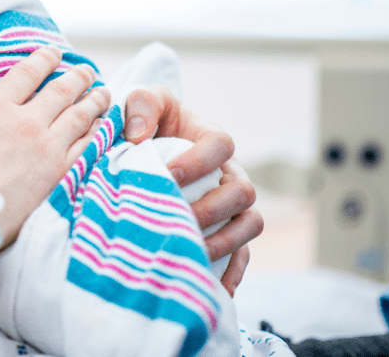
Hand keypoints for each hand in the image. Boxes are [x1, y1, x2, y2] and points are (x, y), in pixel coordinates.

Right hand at [0, 46, 110, 245]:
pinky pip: (87, 145)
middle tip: (88, 71)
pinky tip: (104, 126)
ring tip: (104, 93)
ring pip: (80, 115)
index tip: (56, 53)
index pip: (28, 72)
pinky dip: (98, 132)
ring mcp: (46, 147)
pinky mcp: (59, 172)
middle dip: (78, 77)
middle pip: (61, 90)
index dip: (45, 58)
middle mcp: (25, 121)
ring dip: (95, 101)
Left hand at [124, 85, 263, 295]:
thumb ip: (140, 105)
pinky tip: (210, 286)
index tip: (169, 174)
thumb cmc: (145, 122)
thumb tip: (138, 135)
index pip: (221, 144)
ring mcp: (232, 204)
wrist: (142, 147)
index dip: (200, 161)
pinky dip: (231, 271)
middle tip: (177, 219)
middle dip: (212, 208)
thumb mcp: (141, 102)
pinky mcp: (227, 231)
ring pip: (250, 223)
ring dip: (224, 241)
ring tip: (190, 250)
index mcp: (210, 137)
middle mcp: (229, 172)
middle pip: (243, 191)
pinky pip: (243, 253)